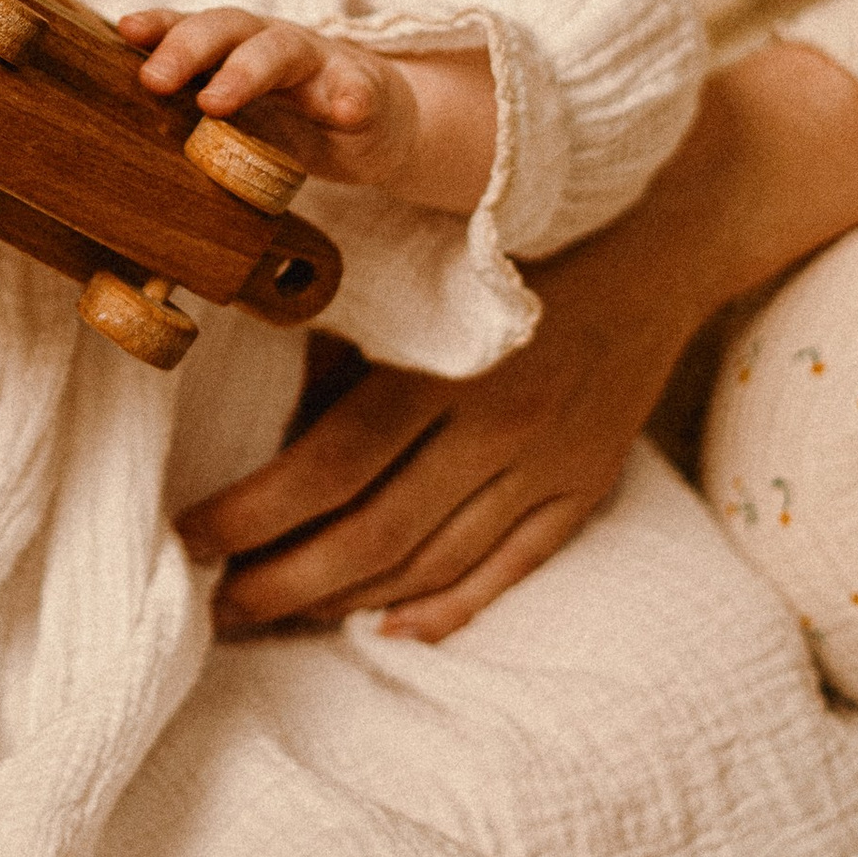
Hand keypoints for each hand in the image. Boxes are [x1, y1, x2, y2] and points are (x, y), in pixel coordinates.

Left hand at [125, 4, 465, 202]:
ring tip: (216, 101)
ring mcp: (322, 64)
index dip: (159, 26)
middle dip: (187, 48)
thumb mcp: (237, 113)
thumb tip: (111, 139)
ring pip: (283, 50)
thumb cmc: (290, 117)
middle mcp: (273, 43)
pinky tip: (347, 112)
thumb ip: (187, 113)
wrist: (379, 126)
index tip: (125, 30)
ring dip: (246, 71)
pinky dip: (353, 99)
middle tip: (154, 80)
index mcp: (235, 47)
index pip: (191, 26)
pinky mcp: (367, 93)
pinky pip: (359, 91)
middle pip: (228, 27)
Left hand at [177, 205, 699, 641]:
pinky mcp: (587, 483)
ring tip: (279, 616)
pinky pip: (509, 569)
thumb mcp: (425, 265)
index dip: (253, 514)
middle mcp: (501, 425)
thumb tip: (263, 418)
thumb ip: (349, 342)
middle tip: (217, 607)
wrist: (667, 228)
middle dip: (284, 582)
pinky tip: (388, 628)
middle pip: (374, 533)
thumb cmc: (523, 231)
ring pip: (434, 564)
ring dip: (348, 602)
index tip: (190, 540)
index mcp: (446, 362)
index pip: (329, 465)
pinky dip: (446, 607)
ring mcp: (550, 464)